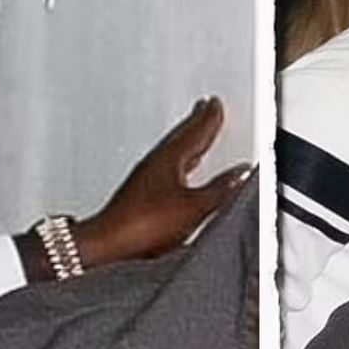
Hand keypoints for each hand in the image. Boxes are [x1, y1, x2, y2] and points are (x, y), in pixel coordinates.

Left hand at [73, 97, 251, 267]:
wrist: (109, 245)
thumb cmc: (144, 223)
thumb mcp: (195, 207)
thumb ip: (221, 190)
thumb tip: (239, 174)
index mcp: (169, 158)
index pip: (194, 131)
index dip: (208, 118)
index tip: (215, 104)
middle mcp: (154, 164)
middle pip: (180, 138)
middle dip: (196, 124)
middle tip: (205, 110)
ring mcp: (144, 180)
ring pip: (171, 153)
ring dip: (186, 142)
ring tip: (196, 135)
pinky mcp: (139, 197)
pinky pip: (164, 170)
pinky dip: (178, 164)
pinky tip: (180, 175)